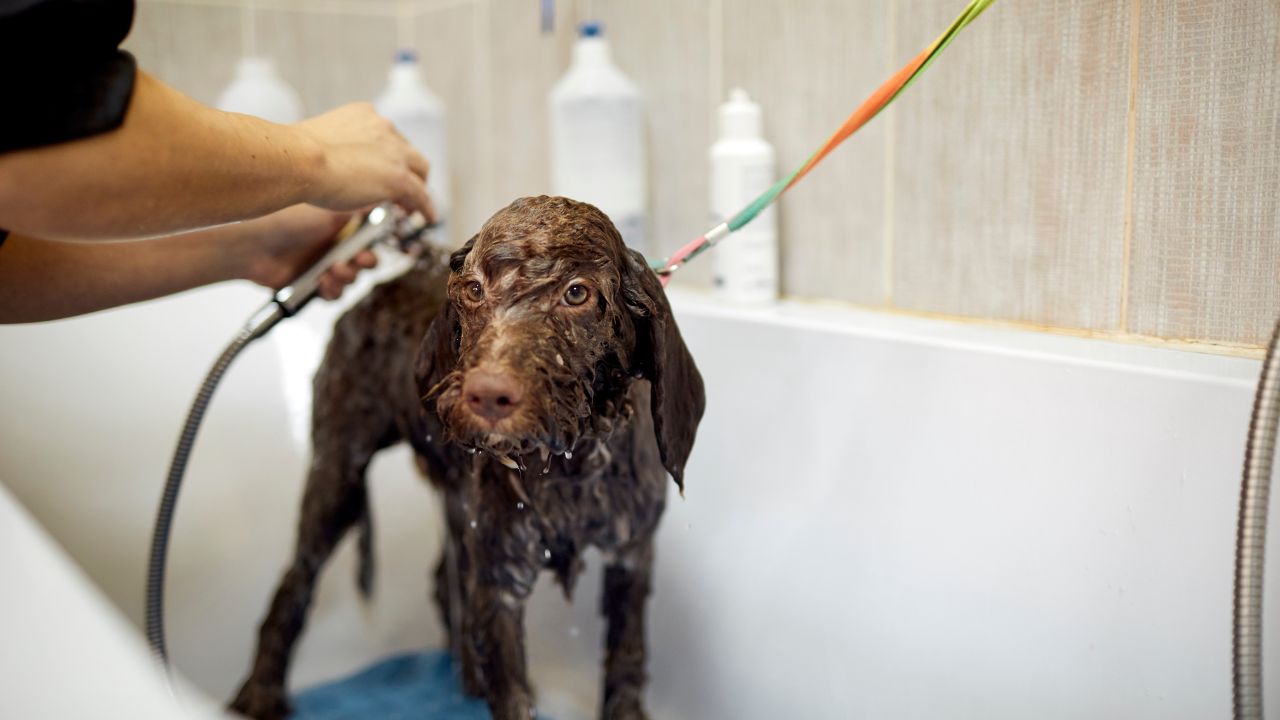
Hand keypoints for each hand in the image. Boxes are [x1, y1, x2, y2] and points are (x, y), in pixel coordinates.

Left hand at [242, 204, 378, 300]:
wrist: (255, 246)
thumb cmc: (289, 222)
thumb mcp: (331, 209)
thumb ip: (360, 207)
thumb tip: (382, 198)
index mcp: (339, 226)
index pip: (368, 239)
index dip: (371, 246)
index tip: (367, 248)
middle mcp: (333, 245)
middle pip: (363, 262)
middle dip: (363, 264)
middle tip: (356, 261)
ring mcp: (323, 266)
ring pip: (351, 280)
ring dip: (346, 277)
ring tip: (331, 270)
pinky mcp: (312, 285)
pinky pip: (334, 294)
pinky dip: (332, 290)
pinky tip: (321, 281)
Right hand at [295, 103, 435, 220]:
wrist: (298, 160)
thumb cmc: (296, 155)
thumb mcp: (320, 142)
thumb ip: (336, 149)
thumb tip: (335, 166)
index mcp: (364, 115)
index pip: (386, 136)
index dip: (388, 155)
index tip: (384, 168)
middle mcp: (383, 127)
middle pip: (408, 151)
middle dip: (408, 169)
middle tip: (403, 189)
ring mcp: (394, 152)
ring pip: (419, 170)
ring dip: (418, 188)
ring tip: (413, 206)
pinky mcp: (399, 177)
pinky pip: (421, 194)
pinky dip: (426, 207)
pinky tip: (427, 217)